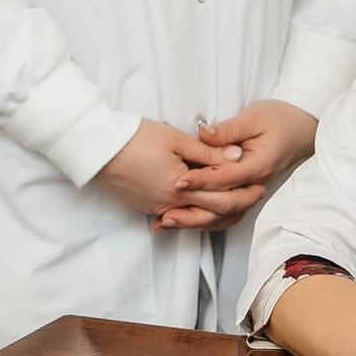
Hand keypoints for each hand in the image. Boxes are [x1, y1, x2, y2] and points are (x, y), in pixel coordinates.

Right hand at [94, 120, 251, 229]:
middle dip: (236, 204)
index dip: (243, 191)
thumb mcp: (175, 139)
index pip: (221, 196)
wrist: (96, 148)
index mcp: (180, 188)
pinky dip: (192, 213)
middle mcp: (169, 204)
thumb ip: (208, 152)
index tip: (260, 185)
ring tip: (233, 204)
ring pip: (193, 217)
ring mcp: (154, 207)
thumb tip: (237, 157)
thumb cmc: (134, 138)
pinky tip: (201, 208)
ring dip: (215, 213)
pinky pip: (175, 215)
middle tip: (255, 196)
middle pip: (211, 211)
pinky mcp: (143, 206)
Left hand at [155, 101, 315, 231]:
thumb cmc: (280, 119)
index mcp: (258, 165)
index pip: (225, 178)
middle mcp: (255, 183)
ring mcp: (250, 190)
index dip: (200, 180)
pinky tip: (181, 218)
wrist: (300, 127)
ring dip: (195, 219)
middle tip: (165, 207)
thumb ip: (228, 129)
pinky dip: (203, 216)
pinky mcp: (244, 190)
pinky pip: (224, 210)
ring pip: (223, 213)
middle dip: (193, 207)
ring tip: (167, 220)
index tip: (178, 181)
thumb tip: (204, 135)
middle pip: (223, 203)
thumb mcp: (254, 117)